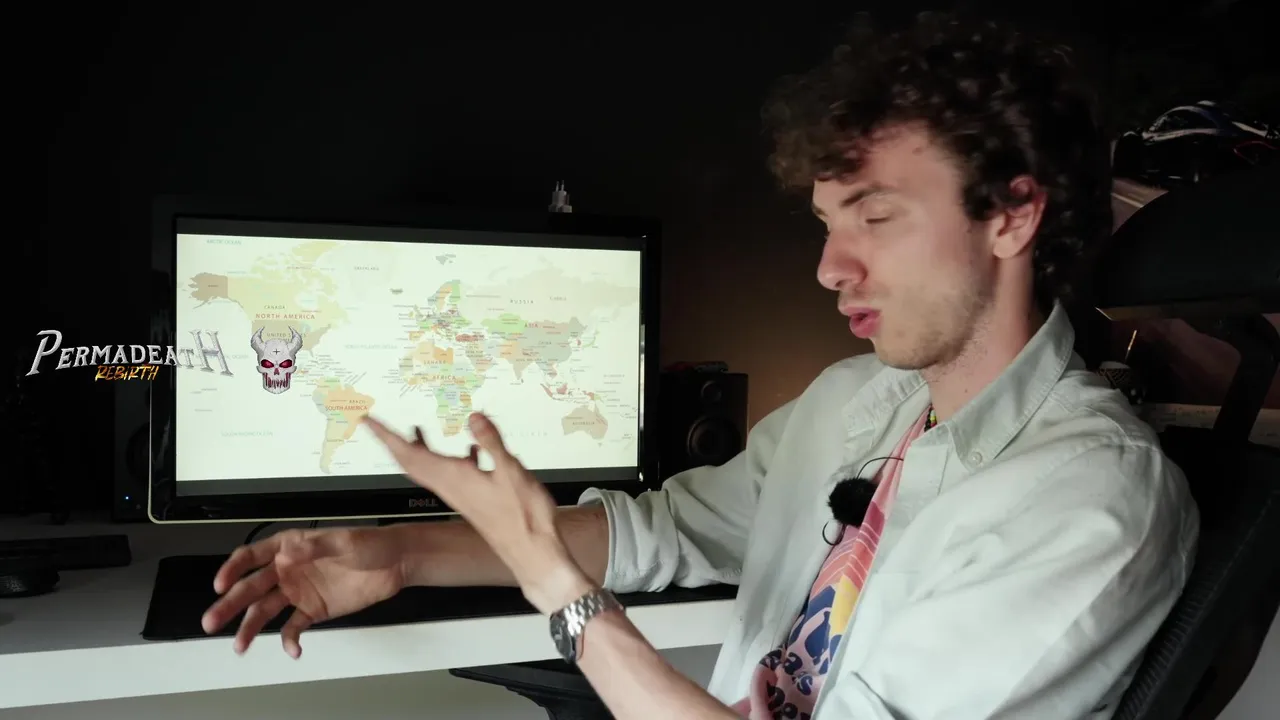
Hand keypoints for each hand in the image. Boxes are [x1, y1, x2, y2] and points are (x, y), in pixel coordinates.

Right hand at [202, 526, 407, 656]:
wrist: (395, 564)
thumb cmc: (368, 543)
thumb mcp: (343, 540)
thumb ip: (315, 547)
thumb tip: (288, 552)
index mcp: (288, 546)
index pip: (251, 556)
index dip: (233, 570)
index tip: (221, 585)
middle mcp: (286, 570)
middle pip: (251, 588)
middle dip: (230, 605)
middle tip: (212, 622)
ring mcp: (297, 592)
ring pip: (265, 611)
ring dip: (250, 628)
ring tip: (239, 646)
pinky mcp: (312, 611)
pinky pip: (293, 627)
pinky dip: (289, 640)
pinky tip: (292, 650)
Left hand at [363, 413, 592, 613]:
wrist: (530, 551)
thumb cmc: (522, 516)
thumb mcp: (510, 471)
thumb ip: (491, 442)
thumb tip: (473, 417)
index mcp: (452, 477)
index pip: (409, 452)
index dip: (386, 435)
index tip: (366, 420)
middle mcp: (449, 485)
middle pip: (410, 461)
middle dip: (391, 440)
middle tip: (376, 423)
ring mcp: (459, 493)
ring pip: (427, 468)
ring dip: (415, 448)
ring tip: (413, 430)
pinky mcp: (471, 498)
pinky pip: (450, 473)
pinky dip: (449, 458)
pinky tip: (468, 449)